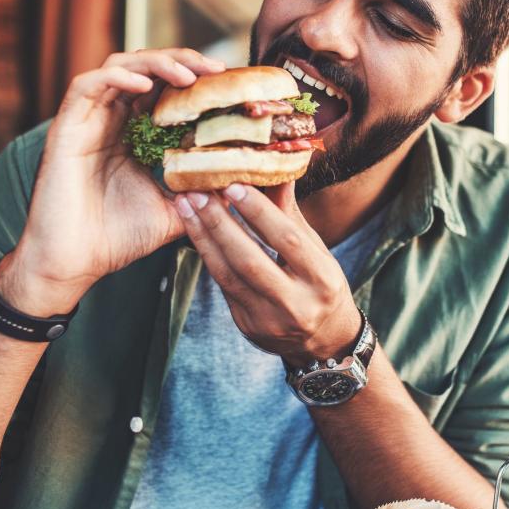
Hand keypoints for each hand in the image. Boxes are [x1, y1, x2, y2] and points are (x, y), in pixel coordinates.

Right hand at [3, 49, 225, 315]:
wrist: (72, 264)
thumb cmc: (116, 240)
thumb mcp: (174, 213)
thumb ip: (204, 196)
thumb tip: (245, 187)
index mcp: (134, 135)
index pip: (166, 90)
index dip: (196, 79)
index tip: (230, 84)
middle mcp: (111, 121)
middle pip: (147, 69)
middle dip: (183, 62)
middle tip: (217, 70)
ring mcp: (87, 121)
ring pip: (120, 67)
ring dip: (155, 63)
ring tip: (188, 75)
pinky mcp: (66, 127)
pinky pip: (86, 86)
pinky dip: (116, 77)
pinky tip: (143, 83)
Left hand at [174, 182, 360, 364]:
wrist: (322, 340)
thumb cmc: (320, 284)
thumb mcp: (317, 251)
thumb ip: (291, 215)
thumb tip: (277, 168)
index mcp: (322, 280)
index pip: (288, 241)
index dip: (259, 213)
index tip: (234, 185)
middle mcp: (297, 304)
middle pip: (250, 260)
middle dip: (220, 224)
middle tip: (197, 193)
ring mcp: (268, 320)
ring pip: (228, 275)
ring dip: (203, 238)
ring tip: (186, 207)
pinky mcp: (247, 326)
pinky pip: (223, 285)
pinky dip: (208, 255)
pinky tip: (195, 231)